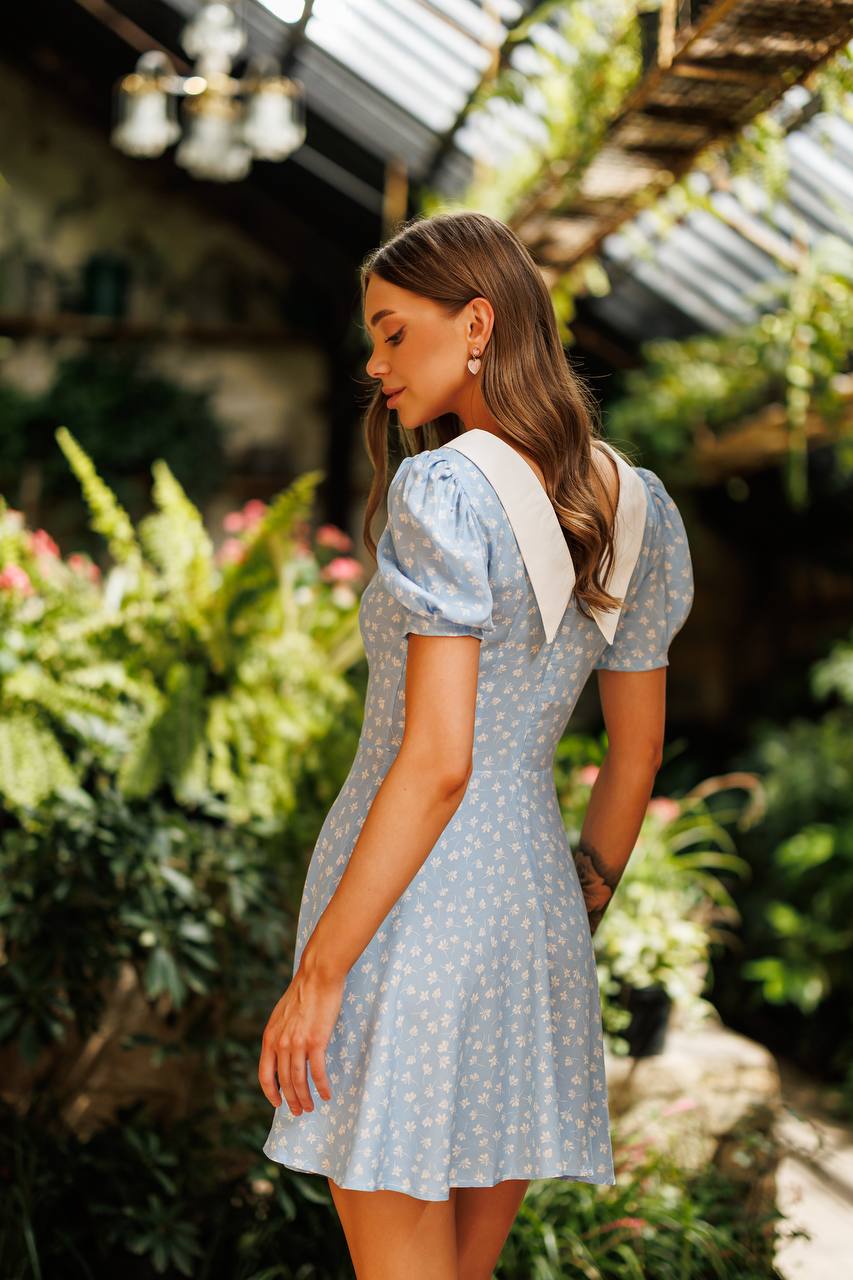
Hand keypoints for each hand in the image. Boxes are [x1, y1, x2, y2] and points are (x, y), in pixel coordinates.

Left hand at [258, 962, 345, 1114]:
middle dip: (291, 1100)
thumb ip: (280, 1034)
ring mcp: (297, 1044)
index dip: (270, 1092)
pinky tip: (327, 1094)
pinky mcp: (316, 1042)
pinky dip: (322, 1087)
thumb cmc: (304, 992)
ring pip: (299, 1081)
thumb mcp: (281, 1015)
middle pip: (284, 1081)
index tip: (277, 1103)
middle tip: (300, 1111)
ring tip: (311, 1107)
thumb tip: (283, 1051)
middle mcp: (281, 1043)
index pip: (265, 1074)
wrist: (317, 976)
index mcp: (270, 1037)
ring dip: (305, 1098)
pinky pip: (317, 1073)